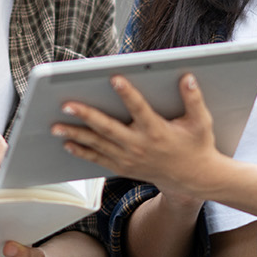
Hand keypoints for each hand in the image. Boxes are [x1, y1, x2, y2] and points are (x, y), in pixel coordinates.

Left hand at [53, 74, 223, 195]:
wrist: (192, 179)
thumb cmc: (196, 146)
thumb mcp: (201, 122)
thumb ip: (194, 99)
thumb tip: (186, 77)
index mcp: (157, 131)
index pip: (139, 108)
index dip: (127, 93)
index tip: (114, 78)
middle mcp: (140, 145)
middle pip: (107, 128)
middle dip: (85, 116)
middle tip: (66, 105)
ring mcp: (129, 158)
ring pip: (97, 144)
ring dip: (75, 135)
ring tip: (55, 126)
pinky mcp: (124, 167)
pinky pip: (99, 159)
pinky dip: (82, 151)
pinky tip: (68, 143)